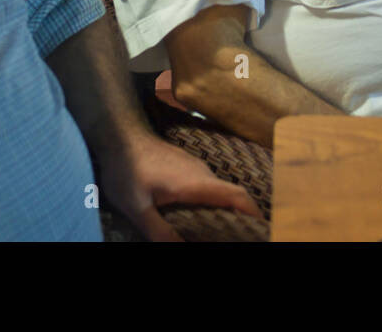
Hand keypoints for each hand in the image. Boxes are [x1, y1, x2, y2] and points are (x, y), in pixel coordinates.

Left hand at [98, 133, 263, 241]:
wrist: (120, 135)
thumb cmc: (126, 169)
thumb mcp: (137, 207)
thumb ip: (160, 231)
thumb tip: (181, 248)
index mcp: (195, 183)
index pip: (236, 195)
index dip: (252, 212)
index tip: (261, 228)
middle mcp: (201, 173)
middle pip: (231, 195)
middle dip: (240, 216)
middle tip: (237, 235)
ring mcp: (194, 166)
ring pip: (218, 190)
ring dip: (224, 209)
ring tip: (218, 230)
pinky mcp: (186, 165)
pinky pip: (207, 185)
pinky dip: (211, 201)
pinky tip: (197, 214)